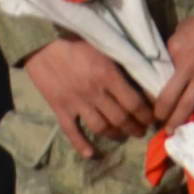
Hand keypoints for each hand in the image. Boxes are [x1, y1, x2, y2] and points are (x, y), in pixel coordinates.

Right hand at [22, 35, 154, 160]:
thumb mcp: (105, 47)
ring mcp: (76, 103)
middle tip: (141, 131)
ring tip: (123, 136)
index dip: (146, 115)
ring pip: (100, 127)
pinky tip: (91, 153)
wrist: (41, 43)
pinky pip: (71, 131)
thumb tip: (143, 76)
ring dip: (115, 134)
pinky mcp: (59, 108)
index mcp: (108, 76)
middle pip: (120, 118)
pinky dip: (81, 144)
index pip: (134, 103)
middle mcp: (95, 93)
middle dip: (134, 128)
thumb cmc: (77, 40)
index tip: (152, 119)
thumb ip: (122, 64)